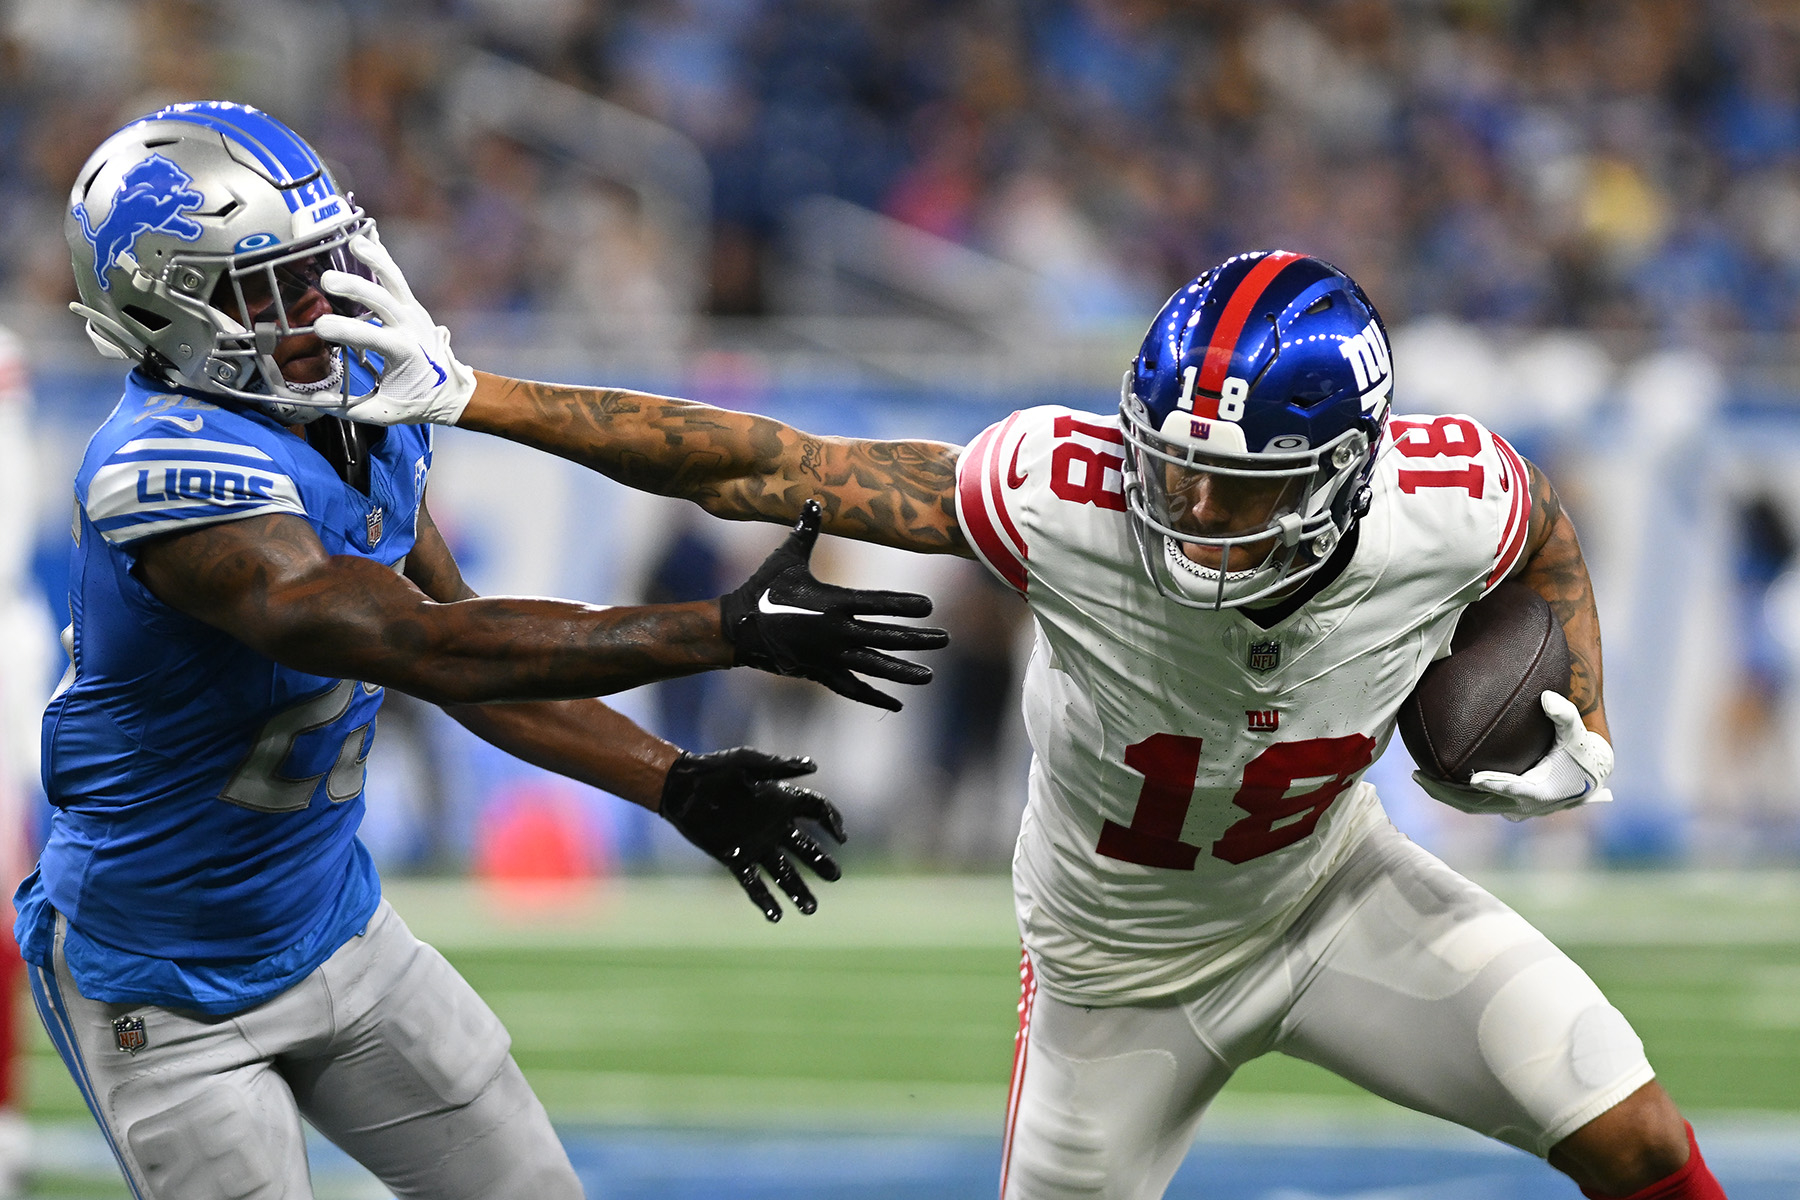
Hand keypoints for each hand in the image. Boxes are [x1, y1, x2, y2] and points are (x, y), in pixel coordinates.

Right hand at [313, 229, 476, 424]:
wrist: (451, 390)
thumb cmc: (415, 400)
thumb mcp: (383, 411)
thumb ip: (349, 407)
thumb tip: (310, 399)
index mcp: (404, 353)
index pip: (373, 337)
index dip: (347, 331)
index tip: (319, 327)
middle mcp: (410, 328)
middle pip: (383, 301)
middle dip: (356, 288)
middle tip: (326, 280)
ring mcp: (413, 313)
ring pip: (394, 281)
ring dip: (375, 260)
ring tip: (353, 242)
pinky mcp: (410, 305)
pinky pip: (395, 277)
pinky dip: (382, 257)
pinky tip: (364, 237)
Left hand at [659, 747, 847, 921]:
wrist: (681, 787)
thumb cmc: (715, 769)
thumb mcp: (748, 762)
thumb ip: (779, 767)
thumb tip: (814, 766)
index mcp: (781, 801)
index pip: (816, 810)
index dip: (832, 821)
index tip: (840, 838)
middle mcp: (773, 826)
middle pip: (805, 848)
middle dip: (820, 863)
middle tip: (834, 876)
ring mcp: (755, 845)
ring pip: (783, 872)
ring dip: (798, 890)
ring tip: (811, 909)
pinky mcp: (734, 859)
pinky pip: (753, 884)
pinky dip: (765, 900)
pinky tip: (777, 916)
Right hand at [720, 500, 948, 710]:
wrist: (737, 629)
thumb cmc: (764, 589)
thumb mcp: (786, 558)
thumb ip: (805, 531)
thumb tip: (814, 500)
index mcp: (832, 602)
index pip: (878, 603)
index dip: (905, 605)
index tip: (929, 606)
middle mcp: (835, 632)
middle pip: (884, 637)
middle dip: (917, 639)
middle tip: (944, 640)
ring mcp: (829, 656)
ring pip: (873, 666)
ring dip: (902, 672)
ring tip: (928, 676)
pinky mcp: (820, 673)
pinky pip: (852, 687)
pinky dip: (873, 697)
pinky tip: (895, 705)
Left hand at [1412, 691, 1613, 820]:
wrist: (1589, 777)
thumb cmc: (1581, 752)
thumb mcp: (1577, 733)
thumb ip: (1564, 715)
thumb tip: (1547, 697)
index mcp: (1542, 792)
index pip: (1513, 789)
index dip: (1494, 785)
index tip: (1473, 778)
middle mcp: (1524, 807)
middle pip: (1479, 804)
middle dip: (1448, 793)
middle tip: (1418, 776)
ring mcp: (1513, 810)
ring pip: (1472, 806)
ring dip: (1445, 795)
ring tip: (1418, 777)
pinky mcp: (1506, 808)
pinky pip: (1475, 804)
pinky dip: (1454, 794)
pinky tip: (1433, 778)